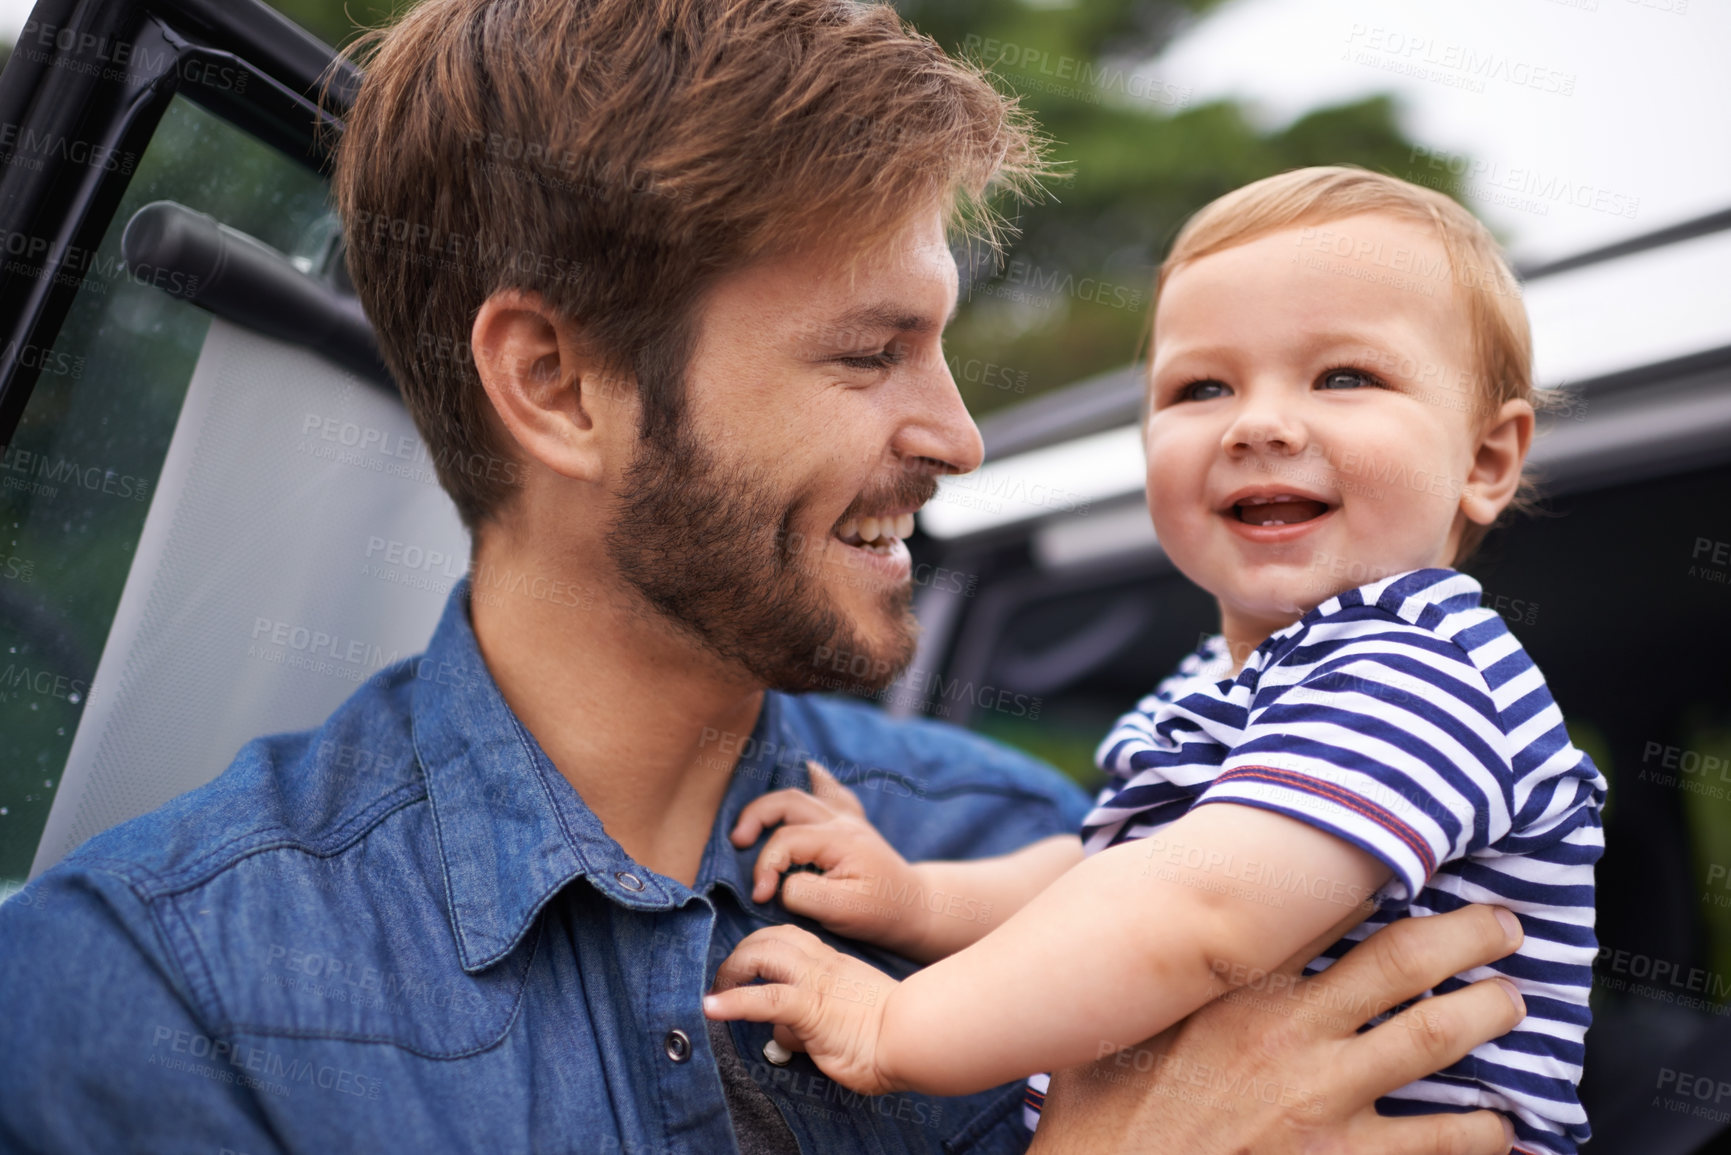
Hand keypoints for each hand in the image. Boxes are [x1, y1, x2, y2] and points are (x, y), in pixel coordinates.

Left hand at [704, 924, 900, 1094]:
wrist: (914, 1036)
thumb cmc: (888, 1035)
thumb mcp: (846, 1019)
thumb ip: (813, 1021)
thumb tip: (782, 1036)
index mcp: (832, 964)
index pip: (789, 939)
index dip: (762, 948)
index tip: (747, 969)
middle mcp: (821, 964)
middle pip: (770, 937)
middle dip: (741, 955)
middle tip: (726, 982)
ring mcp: (815, 982)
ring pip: (762, 954)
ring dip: (731, 970)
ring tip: (716, 992)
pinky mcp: (811, 1007)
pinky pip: (764, 998)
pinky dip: (732, 1002)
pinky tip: (711, 1008)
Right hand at [731, 761, 935, 959]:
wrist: (917, 908)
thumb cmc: (880, 913)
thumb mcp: (841, 911)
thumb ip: (803, 893)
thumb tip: (781, 882)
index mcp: (839, 839)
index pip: (785, 840)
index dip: (765, 867)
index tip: (760, 897)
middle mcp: (842, 821)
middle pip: (788, 801)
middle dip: (756, 817)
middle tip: (737, 842)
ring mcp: (848, 818)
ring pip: (803, 793)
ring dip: (772, 802)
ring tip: (749, 822)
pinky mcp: (852, 823)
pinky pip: (831, 791)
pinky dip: (815, 780)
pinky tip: (807, 770)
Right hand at [1027, 904, 1525, 1154]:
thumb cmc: (1100, 1113)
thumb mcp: (1110, 1023)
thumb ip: (1146, 975)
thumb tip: (1140, 925)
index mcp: (1236, 987)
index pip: (1325, 914)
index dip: (1378, 884)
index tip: (1414, 863)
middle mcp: (1289, 1031)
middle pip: (1404, 961)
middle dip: (1468, 935)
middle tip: (1505, 926)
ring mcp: (1320, 1099)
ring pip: (1435, 1036)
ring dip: (1488, 1014)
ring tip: (1514, 1002)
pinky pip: (1436, 1142)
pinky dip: (1483, 1131)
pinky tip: (1505, 1124)